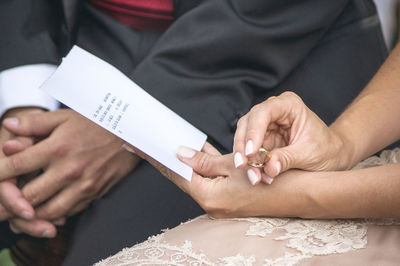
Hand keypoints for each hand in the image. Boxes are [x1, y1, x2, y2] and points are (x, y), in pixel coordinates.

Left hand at [1, 109, 139, 236]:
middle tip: (2, 204)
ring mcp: (83, 185)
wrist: (132, 135)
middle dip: (9, 202)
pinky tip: (46, 212)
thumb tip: (9, 126)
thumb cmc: (98, 123)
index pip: (18, 166)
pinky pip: (70, 212)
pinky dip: (55, 215)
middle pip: (29, 196)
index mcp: (58, 148)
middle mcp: (69, 169)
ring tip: (21, 213)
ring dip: (31, 215)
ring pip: (48, 211)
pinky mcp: (95, 193)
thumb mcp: (66, 117)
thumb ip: (36, 123)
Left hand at [145, 144, 308, 217]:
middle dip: (163, 159)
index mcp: (209, 197)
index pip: (174, 174)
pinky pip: (207, 181)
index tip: (136, 146)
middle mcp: (210, 204)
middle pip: (180, 176)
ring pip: (194, 178)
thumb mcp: (235, 165)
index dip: (155, 158)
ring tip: (163, 145)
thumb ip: (205, 161)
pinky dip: (200, 168)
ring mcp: (218, 202)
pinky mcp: (227, 198)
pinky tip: (195, 155)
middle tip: (143, 143)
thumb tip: (180, 153)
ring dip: (181, 162)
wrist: (299, 195)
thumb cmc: (269, 179)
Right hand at [233, 91, 345, 184]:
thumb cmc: (327, 149)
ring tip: (253, 177)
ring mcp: (266, 126)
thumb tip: (268, 168)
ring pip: (244, 137)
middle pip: (248, 123)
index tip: (250, 152)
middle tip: (242, 165)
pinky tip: (256, 176)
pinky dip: (250, 164)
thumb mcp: (309, 155)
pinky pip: (249, 151)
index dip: (253, 131)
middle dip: (243, 146)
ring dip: (244, 158)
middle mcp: (273, 111)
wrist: (333, 156)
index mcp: (288, 105)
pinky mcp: (263, 140)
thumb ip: (287, 159)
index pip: (263, 113)